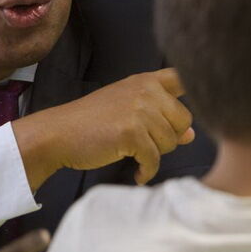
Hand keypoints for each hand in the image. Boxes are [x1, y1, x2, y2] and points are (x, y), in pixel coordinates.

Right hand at [14, 67, 194, 188]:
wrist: (59, 134)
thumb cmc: (92, 123)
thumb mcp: (128, 111)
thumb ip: (160, 117)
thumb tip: (191, 136)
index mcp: (145, 80)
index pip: (182, 78)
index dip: (189, 95)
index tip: (177, 115)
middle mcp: (145, 90)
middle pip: (184, 120)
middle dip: (169, 138)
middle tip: (146, 145)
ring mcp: (139, 110)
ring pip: (171, 143)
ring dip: (155, 155)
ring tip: (136, 155)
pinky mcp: (132, 133)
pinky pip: (154, 160)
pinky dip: (146, 171)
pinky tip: (137, 173)